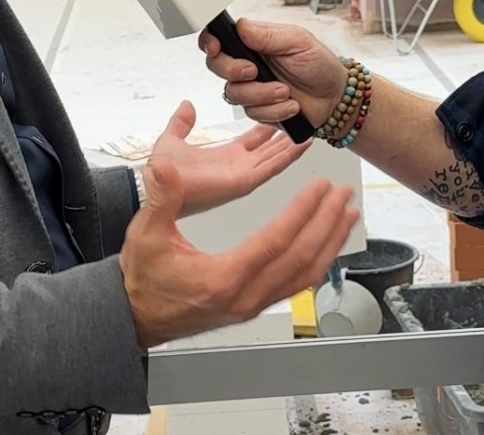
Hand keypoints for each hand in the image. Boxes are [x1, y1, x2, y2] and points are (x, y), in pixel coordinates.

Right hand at [120, 157, 357, 348]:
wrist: (136, 317)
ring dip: (330, 243)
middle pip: (299, 259)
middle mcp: (244, 297)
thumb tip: (163, 166)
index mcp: (222, 278)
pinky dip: (318, 262)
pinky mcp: (254, 306)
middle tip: (344, 195)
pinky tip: (328, 245)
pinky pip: (295, 285)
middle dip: (327, 223)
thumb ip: (161, 197)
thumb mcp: (146, 234)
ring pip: (304, 276)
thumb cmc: (143, 277)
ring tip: (348, 216)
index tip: (321, 187)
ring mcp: (252, 305)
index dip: (302, 212)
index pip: (275, 242)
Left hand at [150, 100, 310, 216]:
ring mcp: (243, 175)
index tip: (280, 115)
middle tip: (302, 122)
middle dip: (286, 137)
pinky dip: (289, 156)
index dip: (267, 129)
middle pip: (269, 150)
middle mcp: (237, 167)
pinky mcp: (244, 181)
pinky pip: (272, 167)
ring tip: (310, 131)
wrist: (157, 184)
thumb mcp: (172, 138)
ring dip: (292, 146)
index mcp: (224, 157)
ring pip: (276, 158)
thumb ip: (181, 123)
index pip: (252, 141)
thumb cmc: (162, 172)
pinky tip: (303, 144)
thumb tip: (187, 106)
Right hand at [198, 20, 344, 129]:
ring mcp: (251, 88)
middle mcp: (248, 64)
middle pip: (217, 66)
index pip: (220, 37)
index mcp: (254, 42)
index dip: (210, 42)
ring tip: (286, 91)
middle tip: (254, 71)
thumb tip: (241, 26)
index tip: (215, 47)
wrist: (335, 98)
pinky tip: (291, 106)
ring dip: (262, 94)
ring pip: (234, 93)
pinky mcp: (259, 109)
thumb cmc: (319, 65)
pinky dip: (274, 110)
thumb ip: (268, 35)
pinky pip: (253, 112)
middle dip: (232, 70)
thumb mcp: (298, 42)